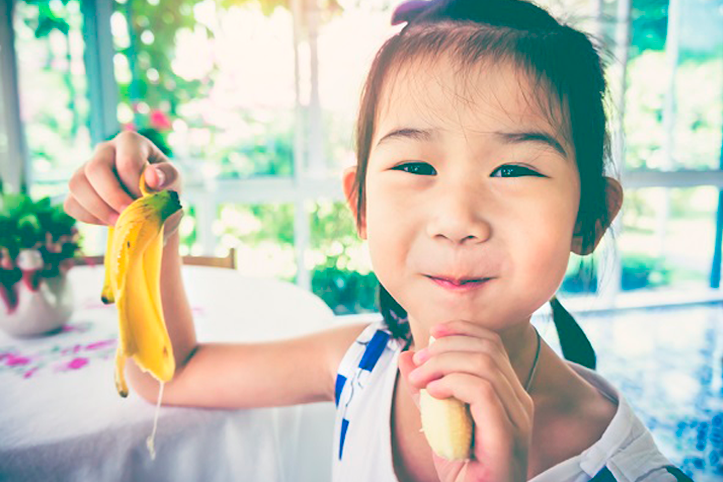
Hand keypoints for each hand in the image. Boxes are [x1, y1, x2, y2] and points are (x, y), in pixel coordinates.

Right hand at [64, 131, 183, 239]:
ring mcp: (86, 168)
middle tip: (129, 214)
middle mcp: (105, 150)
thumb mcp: (174, 182)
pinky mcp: (77, 190)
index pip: (127, 161)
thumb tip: (151, 177)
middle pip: (95, 168)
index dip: (135, 187)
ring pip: (77, 184)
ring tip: (120, 221)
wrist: (153, 210)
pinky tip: (108, 220)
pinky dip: (89, 218)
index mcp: (131, 142)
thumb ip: (168, 176)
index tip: (146, 201)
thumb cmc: (164, 190)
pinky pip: (71, 203)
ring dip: (99, 209)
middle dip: (113, 197)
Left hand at [398, 320, 534, 481]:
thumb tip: (407, 355)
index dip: (462, 330)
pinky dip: (453, 383)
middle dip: (447, 346)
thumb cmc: (461, 468)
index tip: (432, 332)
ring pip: (484, 365)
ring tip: (420, 379)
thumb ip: (425, 388)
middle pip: (488, 348)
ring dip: (443, 363)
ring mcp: (517, 418)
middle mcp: (519, 402)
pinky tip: (433, 393)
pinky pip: (483, 392)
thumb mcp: (437, 421)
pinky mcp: (506, 435)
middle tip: (418, 363)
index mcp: (508, 394)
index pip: (493, 344)